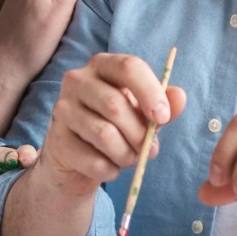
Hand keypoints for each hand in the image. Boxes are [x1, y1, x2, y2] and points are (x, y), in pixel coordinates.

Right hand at [34, 52, 186, 194]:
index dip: (150, 92)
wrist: (77, 157)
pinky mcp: (57, 140)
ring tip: (129, 158)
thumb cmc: (115, 126)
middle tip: (150, 149)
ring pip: (104, 135)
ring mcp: (63, 109)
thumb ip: (162, 104)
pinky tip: (109, 167)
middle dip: (139, 134)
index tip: (163, 117)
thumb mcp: (142, 113)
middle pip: (115, 105)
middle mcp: (77, 81)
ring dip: (127, 155)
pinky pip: (93, 160)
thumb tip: (180, 96)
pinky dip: (110, 170)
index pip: (128, 67)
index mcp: (102, 65)